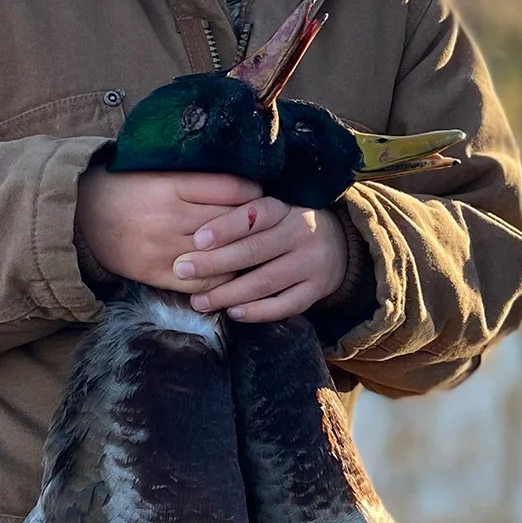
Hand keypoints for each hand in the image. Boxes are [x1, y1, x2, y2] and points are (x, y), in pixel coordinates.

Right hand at [76, 169, 258, 292]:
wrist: (81, 216)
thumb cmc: (126, 188)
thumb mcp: (158, 172)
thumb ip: (196, 178)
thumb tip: (244, 183)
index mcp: (171, 185)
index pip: (230, 189)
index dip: (253, 194)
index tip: (260, 196)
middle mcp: (169, 217)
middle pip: (230, 222)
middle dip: (253, 225)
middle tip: (266, 225)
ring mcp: (163, 248)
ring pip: (221, 255)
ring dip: (242, 255)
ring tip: (254, 250)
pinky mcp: (156, 273)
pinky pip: (202, 283)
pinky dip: (222, 280)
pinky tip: (230, 273)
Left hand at [175, 198, 348, 321]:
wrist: (338, 245)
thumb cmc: (286, 227)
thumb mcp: (271, 213)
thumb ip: (242, 219)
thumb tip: (194, 236)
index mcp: (285, 210)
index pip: (255, 216)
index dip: (226, 227)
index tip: (197, 240)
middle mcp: (301, 234)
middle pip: (255, 251)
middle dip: (215, 263)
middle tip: (183, 270)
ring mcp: (311, 264)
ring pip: (267, 281)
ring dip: (229, 293)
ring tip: (199, 301)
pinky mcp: (316, 290)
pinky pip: (285, 305)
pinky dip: (258, 311)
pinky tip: (233, 313)